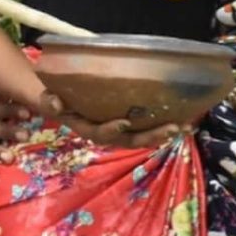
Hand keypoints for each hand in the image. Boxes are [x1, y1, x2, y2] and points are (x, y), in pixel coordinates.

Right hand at [34, 91, 188, 149]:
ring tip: (184, 128)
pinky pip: (146, 128)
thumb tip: (54, 103)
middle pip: (129, 139)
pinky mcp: (129, 123)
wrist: (61, 100)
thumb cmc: (58, 95)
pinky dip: (164, 127)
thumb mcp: (50, 97)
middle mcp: (106, 131)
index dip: (111, 130)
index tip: (124, 122)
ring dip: (162, 134)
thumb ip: (51, 100)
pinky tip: (184, 122)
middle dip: (150, 136)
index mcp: (87, 126)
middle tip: (172, 128)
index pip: (99, 133)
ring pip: (142, 137)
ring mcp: (119, 129)